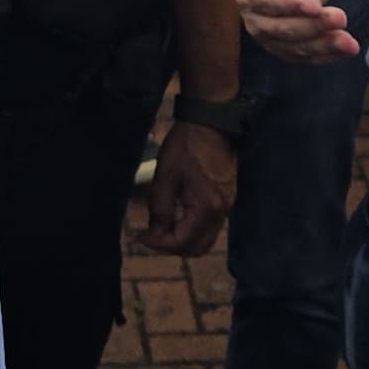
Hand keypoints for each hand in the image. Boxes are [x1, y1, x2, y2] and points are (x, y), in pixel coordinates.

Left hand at [139, 120, 236, 255]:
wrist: (210, 120)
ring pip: (205, 238)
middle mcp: (222, 211)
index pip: (182, 242)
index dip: (158, 244)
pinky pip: (211, 224)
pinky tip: (177, 214)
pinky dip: (193, 227)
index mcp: (207, 207)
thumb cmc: (186, 145)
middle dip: (172, 246)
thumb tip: (156, 234)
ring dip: (183, 238)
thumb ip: (161, 210)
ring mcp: (227, 204)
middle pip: (198, 248)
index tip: (140, 235)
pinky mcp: (227, 196)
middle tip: (151, 234)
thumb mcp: (166, 177)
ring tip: (162, 225)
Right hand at [224, 0, 356, 63]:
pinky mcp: (287, 50)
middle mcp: (256, 20)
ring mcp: (271, 38)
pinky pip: (306, 57)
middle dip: (314, 25)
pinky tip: (347, 50)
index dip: (288, 4)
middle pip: (285, 28)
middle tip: (340, 18)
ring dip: (324, 45)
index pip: (268, 0)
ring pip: (297, 46)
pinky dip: (327, 56)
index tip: (312, 4)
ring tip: (349, 42)